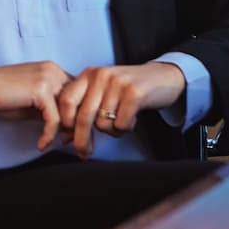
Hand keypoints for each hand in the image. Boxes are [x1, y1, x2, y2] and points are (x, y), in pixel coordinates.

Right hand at [0, 61, 72, 150]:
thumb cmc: (0, 94)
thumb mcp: (32, 102)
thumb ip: (51, 109)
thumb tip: (69, 129)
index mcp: (53, 70)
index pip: (80, 93)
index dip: (78, 115)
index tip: (72, 134)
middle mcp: (54, 71)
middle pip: (80, 102)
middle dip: (78, 126)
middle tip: (71, 144)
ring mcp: (48, 78)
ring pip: (71, 112)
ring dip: (67, 133)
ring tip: (58, 144)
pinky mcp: (40, 90)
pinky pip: (54, 119)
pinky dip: (49, 135)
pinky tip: (40, 143)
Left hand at [57, 62, 185, 157]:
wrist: (163, 76)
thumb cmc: (128, 89)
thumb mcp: (103, 92)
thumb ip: (84, 109)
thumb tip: (65, 138)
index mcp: (89, 74)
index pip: (66, 100)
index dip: (65, 122)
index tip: (68, 138)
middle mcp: (100, 75)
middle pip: (83, 116)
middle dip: (82, 140)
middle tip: (84, 153)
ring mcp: (117, 83)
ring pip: (103, 124)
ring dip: (112, 130)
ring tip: (121, 120)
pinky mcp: (134, 93)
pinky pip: (121, 124)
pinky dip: (126, 128)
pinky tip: (132, 118)